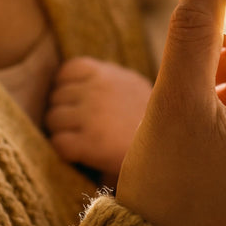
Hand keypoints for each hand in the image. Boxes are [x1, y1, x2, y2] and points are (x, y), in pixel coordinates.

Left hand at [46, 57, 152, 184]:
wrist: (172, 152)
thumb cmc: (150, 123)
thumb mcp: (133, 87)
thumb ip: (107, 79)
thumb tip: (77, 79)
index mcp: (107, 73)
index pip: (68, 70)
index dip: (67, 88)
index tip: (78, 103)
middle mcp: (98, 89)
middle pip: (56, 96)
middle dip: (64, 111)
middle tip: (80, 128)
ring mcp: (93, 114)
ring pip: (53, 118)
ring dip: (62, 131)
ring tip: (82, 141)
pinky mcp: (90, 142)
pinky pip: (59, 142)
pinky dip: (65, 150)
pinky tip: (82, 154)